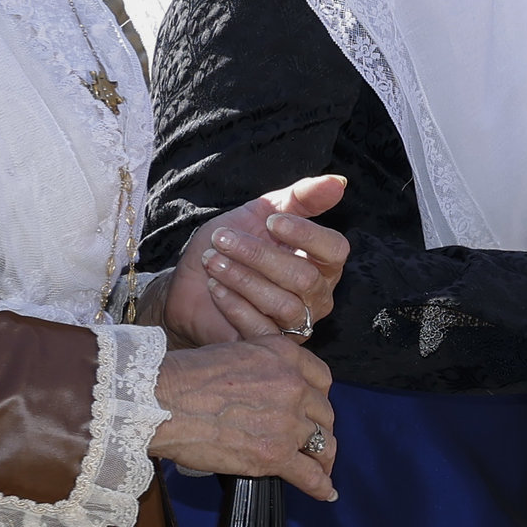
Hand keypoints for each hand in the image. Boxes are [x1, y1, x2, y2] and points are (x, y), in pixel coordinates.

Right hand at [149, 335, 335, 499]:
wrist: (158, 401)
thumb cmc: (181, 377)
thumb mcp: (233, 352)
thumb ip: (260, 366)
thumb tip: (264, 385)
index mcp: (283, 357)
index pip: (321, 379)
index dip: (318, 397)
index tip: (314, 408)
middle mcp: (293, 387)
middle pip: (323, 413)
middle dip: (318, 427)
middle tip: (311, 439)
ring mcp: (287, 422)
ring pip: (321, 443)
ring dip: (323, 457)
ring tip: (321, 466)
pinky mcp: (274, 454)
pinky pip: (309, 474)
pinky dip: (320, 486)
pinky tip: (326, 492)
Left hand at [159, 174, 344, 345]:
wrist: (187, 286)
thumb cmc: (226, 248)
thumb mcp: (259, 213)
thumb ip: (300, 198)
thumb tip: (338, 182)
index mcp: (321, 263)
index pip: (335, 250)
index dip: (307, 235)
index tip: (270, 222)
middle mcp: (317, 296)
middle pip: (305, 278)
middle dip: (259, 256)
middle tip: (223, 240)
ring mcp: (296, 323)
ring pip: (283, 304)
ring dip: (242, 279)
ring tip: (213, 263)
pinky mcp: (270, 344)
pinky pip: (262, 329)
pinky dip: (235, 305)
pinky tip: (215, 288)